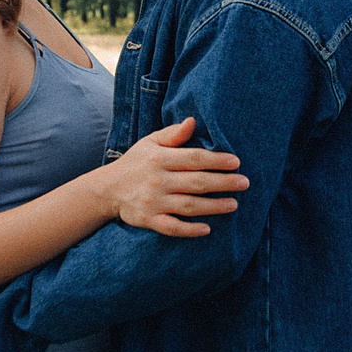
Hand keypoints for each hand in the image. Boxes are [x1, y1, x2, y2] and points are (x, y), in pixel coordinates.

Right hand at [98, 116, 247, 237]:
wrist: (107, 189)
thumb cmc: (135, 163)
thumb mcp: (150, 143)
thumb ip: (173, 134)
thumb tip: (193, 121)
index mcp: (160, 158)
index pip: (194, 158)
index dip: (217, 160)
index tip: (236, 162)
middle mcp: (157, 180)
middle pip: (196, 182)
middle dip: (223, 183)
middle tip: (244, 183)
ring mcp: (153, 202)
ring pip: (188, 205)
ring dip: (213, 206)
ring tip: (233, 204)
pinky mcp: (148, 220)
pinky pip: (172, 227)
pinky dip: (189, 229)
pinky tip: (207, 229)